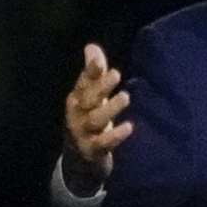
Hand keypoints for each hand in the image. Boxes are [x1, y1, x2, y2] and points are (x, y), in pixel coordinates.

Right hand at [62, 43, 133, 190]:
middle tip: (116, 73)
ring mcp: (83, 133)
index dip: (89, 70)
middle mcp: (77, 114)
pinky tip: (129, 127)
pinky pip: (102, 143)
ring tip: (125, 97)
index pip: (83, 82)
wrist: (79, 159)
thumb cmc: (89, 121)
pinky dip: (114, 136)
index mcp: (77, 99)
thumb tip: (91, 46)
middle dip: (100, 86)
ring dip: (110, 108)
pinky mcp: (92, 150)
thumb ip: (94, 74)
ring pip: (94, 120)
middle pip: (87, 99)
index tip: (99, 59)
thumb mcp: (91, 98)